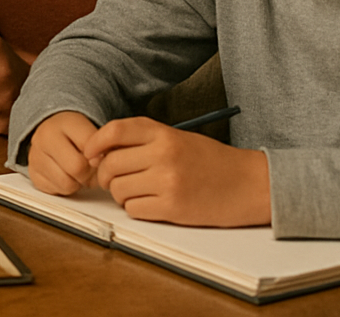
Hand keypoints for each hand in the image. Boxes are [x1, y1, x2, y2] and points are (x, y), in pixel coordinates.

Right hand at [26, 111, 98, 194]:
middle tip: (90, 168)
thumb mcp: (90, 131)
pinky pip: (57, 191)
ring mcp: (35, 157)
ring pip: (67, 184)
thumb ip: (100, 146)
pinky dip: (65, 188)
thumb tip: (100, 164)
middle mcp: (45, 138)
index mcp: (64, 123)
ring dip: (78, 183)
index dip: (100, 157)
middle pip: (77, 168)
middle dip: (89, 173)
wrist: (51, 131)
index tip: (99, 157)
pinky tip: (66, 175)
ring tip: (77, 172)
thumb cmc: (75, 134)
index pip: (90, 148)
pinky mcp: (33, 175)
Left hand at [86, 117, 270, 226]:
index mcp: (163, 133)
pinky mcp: (173, 207)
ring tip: (140, 192)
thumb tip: (101, 151)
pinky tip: (152, 204)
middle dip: (106, 176)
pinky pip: (134, 209)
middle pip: (110, 165)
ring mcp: (167, 181)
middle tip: (116, 180)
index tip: (90, 153)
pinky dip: (137, 209)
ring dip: (122, 194)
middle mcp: (163, 154)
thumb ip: (143, 140)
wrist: (249, 184)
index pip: (114, 130)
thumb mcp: (177, 138)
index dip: (95, 143)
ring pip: (118, 190)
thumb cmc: (210, 161)